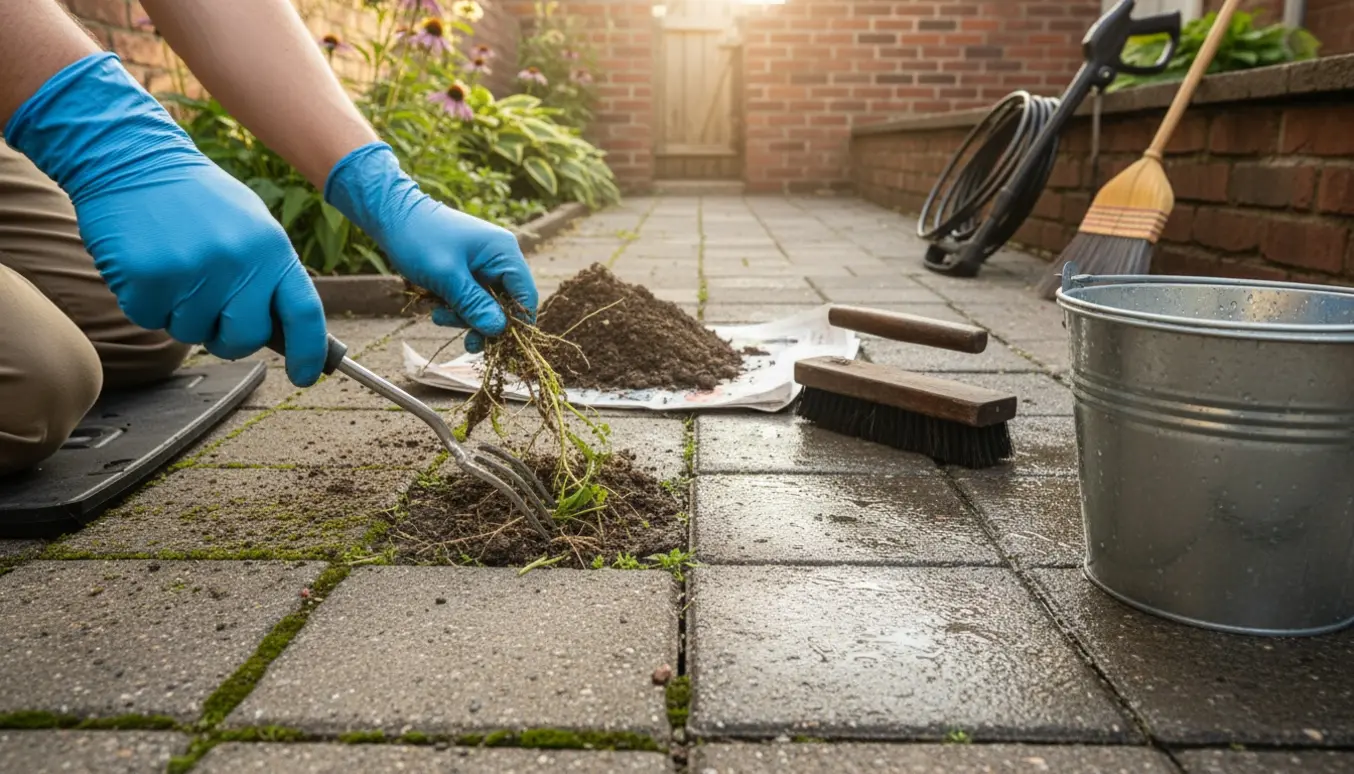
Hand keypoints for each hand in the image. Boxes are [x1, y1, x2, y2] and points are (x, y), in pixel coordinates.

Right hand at [4, 53, 328, 386]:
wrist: (132, 158)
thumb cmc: (196, 199)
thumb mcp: (251, 226)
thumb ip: (270, 275)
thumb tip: (288, 333)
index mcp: (272, 248)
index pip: (305, 313)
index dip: (310, 352)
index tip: (307, 376)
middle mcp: (239, 263)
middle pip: (245, 338)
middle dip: (228, 336)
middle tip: (212, 310)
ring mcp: (194, 272)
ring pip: (193, 333)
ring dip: (180, 313)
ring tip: (175, 268)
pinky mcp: (150, 279)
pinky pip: (151, 321)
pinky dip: (146, 303)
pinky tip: (148, 265)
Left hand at [323, 142, 537, 352]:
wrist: (390, 215)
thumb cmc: (419, 240)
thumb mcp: (447, 277)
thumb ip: (474, 305)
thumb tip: (499, 330)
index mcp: (503, 252)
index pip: (526, 295)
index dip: (517, 323)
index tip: (499, 345)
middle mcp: (499, 257)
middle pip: (506, 304)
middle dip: (484, 323)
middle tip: (467, 342)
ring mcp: (483, 264)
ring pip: (486, 304)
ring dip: (465, 317)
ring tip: (439, 316)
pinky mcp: (467, 270)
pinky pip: (471, 297)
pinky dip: (457, 308)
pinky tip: (437, 309)